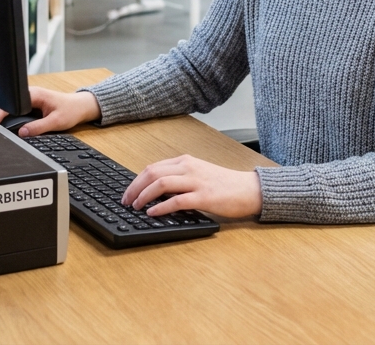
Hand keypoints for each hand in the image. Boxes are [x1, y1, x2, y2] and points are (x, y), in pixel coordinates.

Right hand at [0, 87, 100, 136]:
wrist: (79, 106)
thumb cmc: (70, 110)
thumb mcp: (56, 121)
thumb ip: (39, 127)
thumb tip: (22, 133)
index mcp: (34, 95)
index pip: (11, 102)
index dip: (0, 112)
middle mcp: (29, 94)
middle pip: (5, 100)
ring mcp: (28, 97)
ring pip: (8, 102)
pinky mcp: (29, 102)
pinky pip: (13, 106)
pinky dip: (4, 112)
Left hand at [121, 154, 261, 218]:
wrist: (249, 189)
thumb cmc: (224, 184)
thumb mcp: (198, 174)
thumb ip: (179, 178)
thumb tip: (154, 191)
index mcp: (185, 161)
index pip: (153, 167)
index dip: (136, 181)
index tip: (127, 193)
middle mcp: (189, 167)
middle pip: (152, 173)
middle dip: (134, 188)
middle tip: (125, 201)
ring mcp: (196, 181)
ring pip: (161, 184)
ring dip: (144, 196)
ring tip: (136, 207)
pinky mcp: (204, 196)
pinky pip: (176, 200)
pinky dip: (161, 206)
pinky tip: (153, 213)